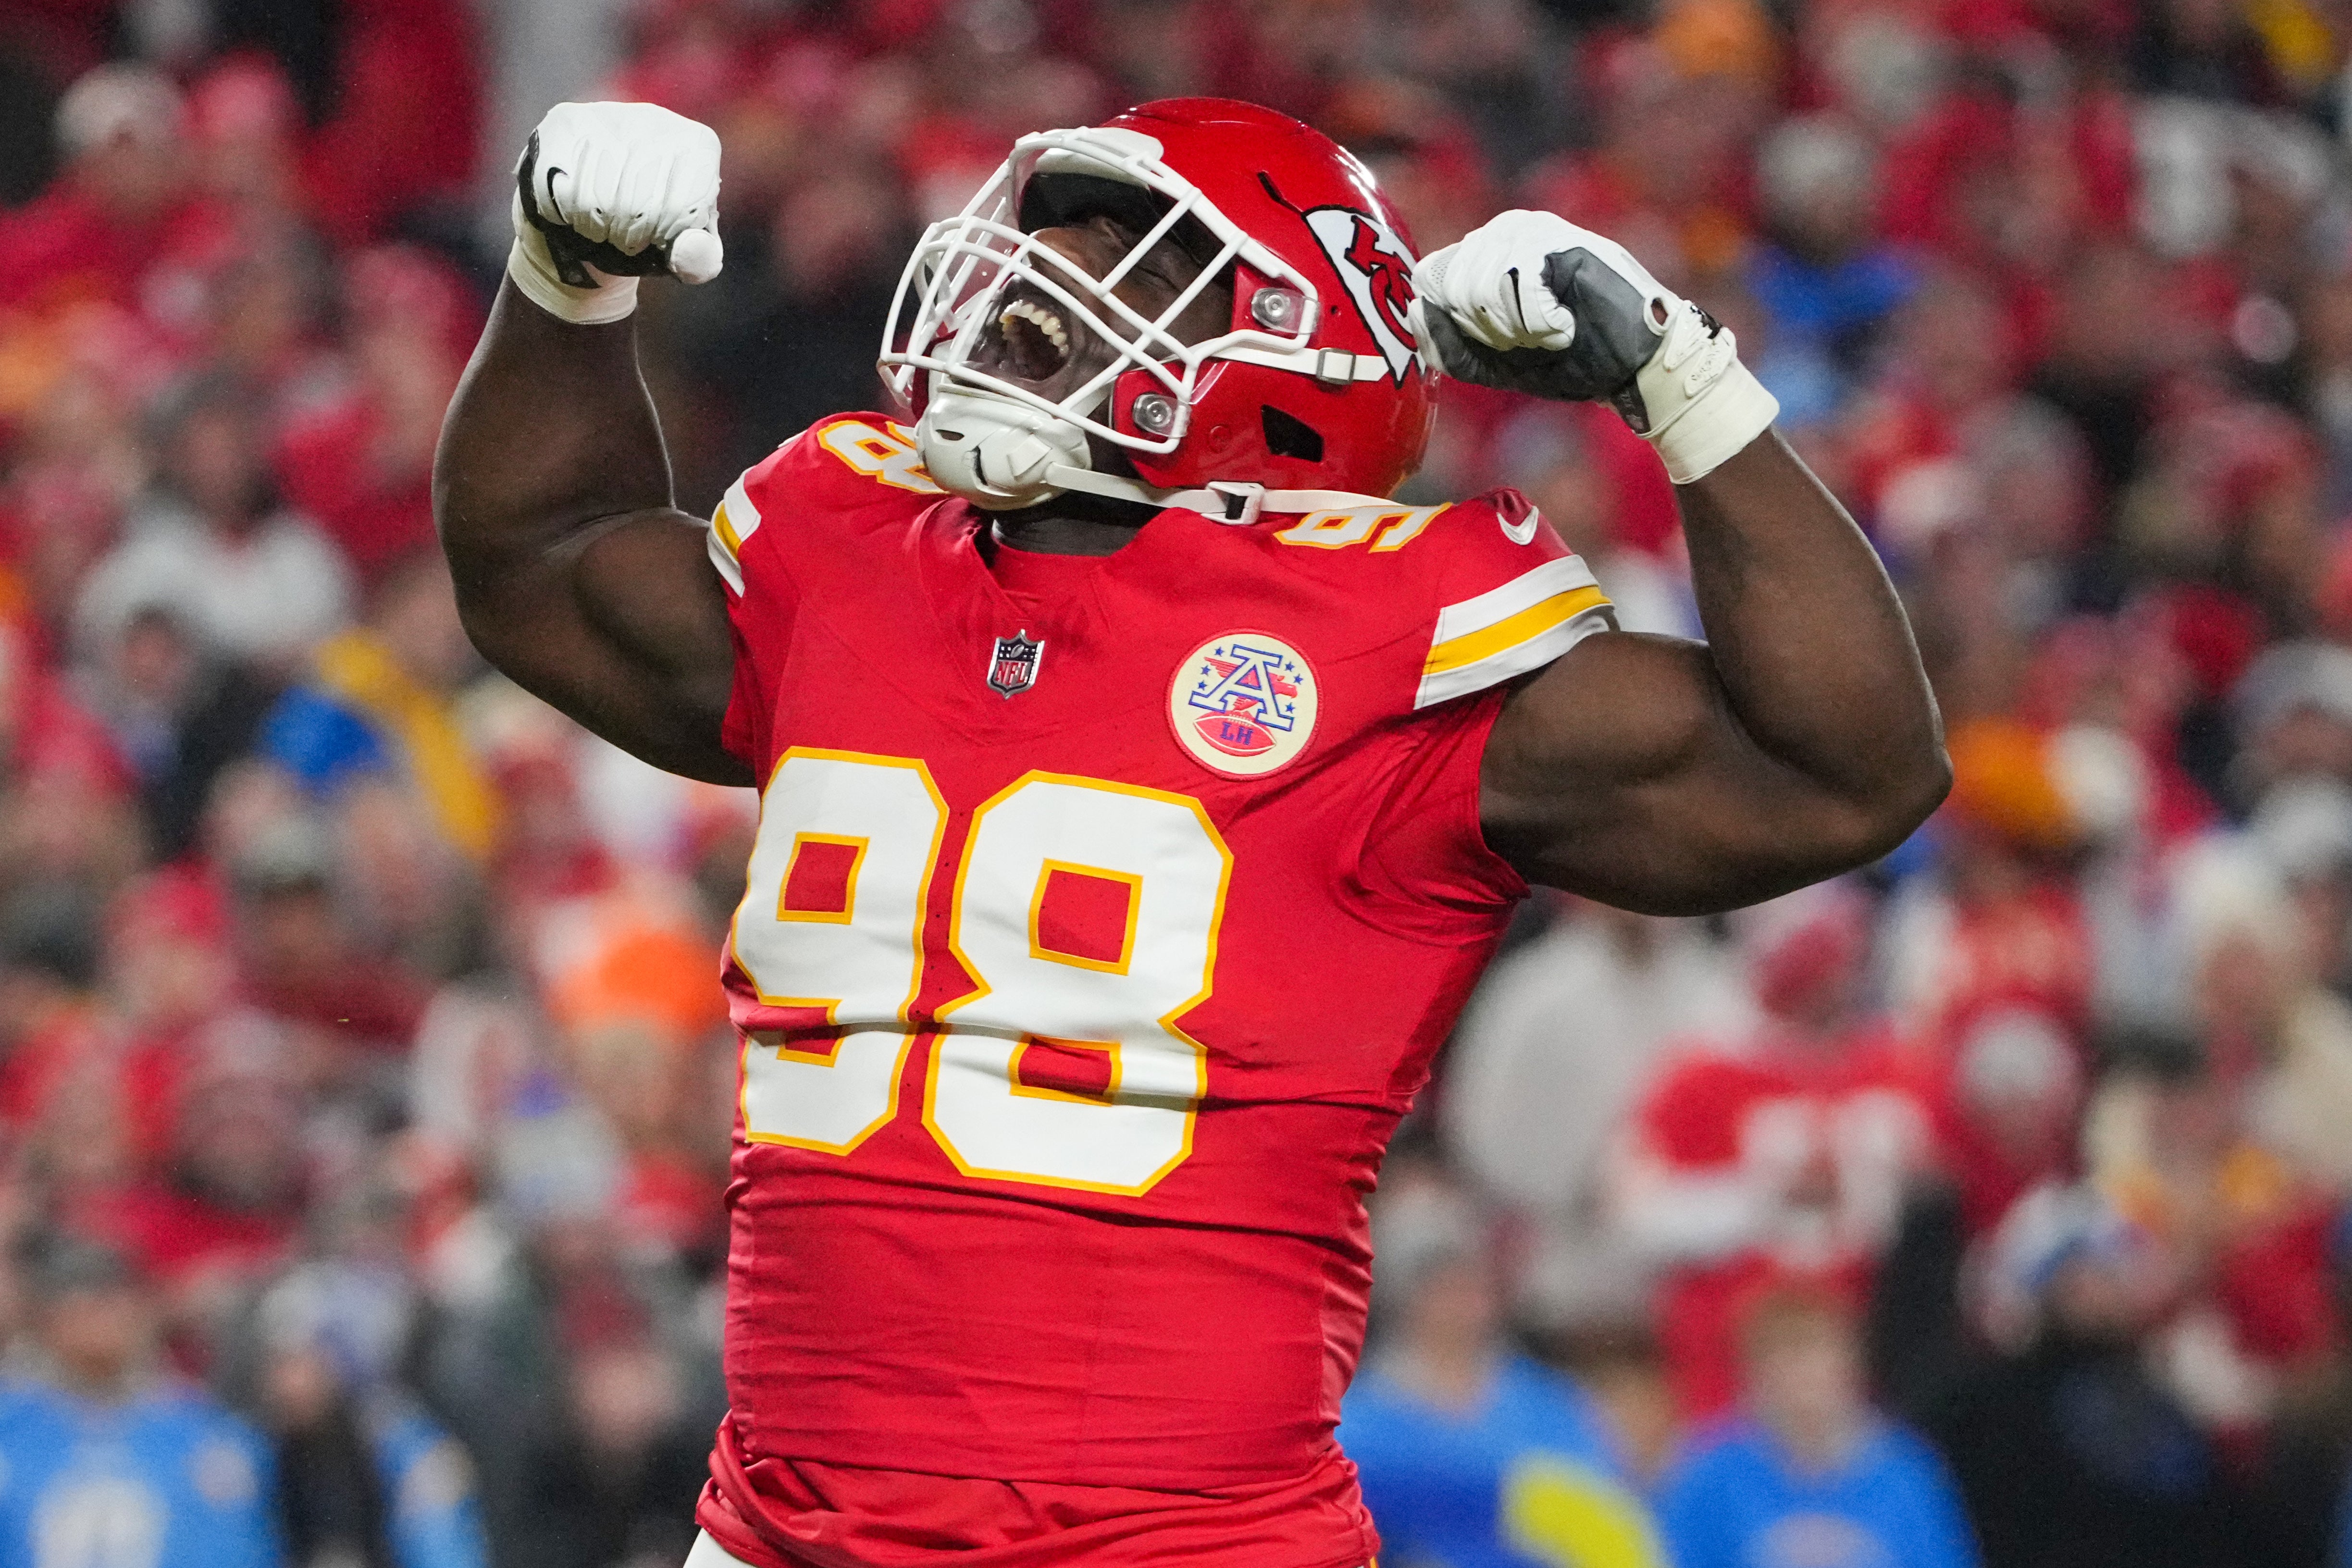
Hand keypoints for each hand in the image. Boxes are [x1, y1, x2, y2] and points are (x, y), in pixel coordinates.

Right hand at [508, 101, 723, 325]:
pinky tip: (574, 210)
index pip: (682, 207)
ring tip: (602, 227)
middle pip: (640, 203)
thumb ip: (700, 259)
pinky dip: (566, 214)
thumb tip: (692, 249)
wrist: (595, 203)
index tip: (657, 240)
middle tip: (625, 239)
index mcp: (698, 146)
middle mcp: (657, 119)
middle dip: (629, 236)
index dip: (663, 237)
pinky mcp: (565, 122)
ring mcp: (608, 115)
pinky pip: (561, 186)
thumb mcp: (683, 251)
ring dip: (596, 228)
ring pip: (599, 196)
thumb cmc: (650, 230)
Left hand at [1411, 210, 1776, 482]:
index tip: (1500, 340)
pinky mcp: (1558, 238)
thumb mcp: (1488, 360)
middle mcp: (1501, 230)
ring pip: (1479, 286)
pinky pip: (1516, 285)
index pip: (1428, 280)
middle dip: (1489, 329)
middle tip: (1533, 335)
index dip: (1457, 324)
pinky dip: (1539, 321)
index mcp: (1479, 252)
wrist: (1629, 364)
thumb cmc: (1564, 358)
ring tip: (1552, 328)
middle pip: (1451, 287)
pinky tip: (1567, 321)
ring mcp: (1531, 229)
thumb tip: (1413, 309)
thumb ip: (1444, 342)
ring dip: (1516, 327)